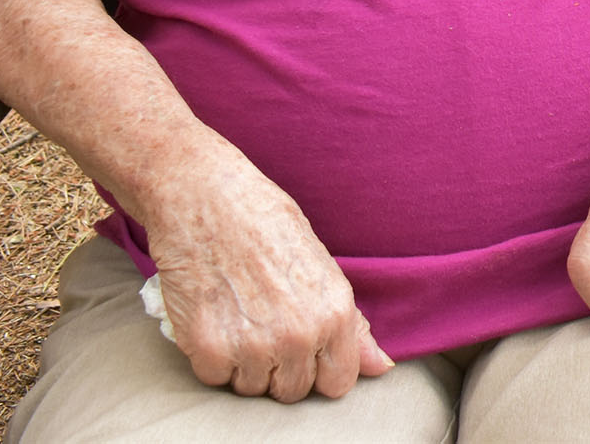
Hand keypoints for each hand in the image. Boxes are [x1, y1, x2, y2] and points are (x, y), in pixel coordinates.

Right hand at [139, 154, 391, 401]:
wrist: (206, 199)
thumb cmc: (266, 224)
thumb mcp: (322, 268)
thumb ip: (351, 325)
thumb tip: (382, 367)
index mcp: (335, 313)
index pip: (339, 382)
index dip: (321, 369)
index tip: (305, 350)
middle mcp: (299, 335)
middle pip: (294, 391)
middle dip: (280, 367)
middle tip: (264, 323)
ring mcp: (253, 346)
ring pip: (252, 388)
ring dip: (244, 364)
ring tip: (239, 316)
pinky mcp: (209, 348)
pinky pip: (214, 378)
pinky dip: (211, 356)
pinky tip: (214, 317)